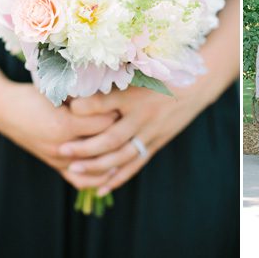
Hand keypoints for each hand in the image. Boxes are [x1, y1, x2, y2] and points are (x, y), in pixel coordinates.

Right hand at [0, 81, 118, 183]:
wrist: (6, 110)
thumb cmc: (34, 95)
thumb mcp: (59, 91)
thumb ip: (84, 97)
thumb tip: (112, 93)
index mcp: (65, 125)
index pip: (105, 123)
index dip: (118, 112)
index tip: (126, 104)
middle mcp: (62, 146)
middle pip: (104, 144)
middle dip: (120, 133)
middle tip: (128, 122)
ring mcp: (59, 159)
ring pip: (96, 166)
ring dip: (113, 156)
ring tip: (125, 143)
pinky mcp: (55, 166)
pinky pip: (81, 180)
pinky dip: (97, 177)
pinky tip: (111, 169)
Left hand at [59, 86, 203, 195]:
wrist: (196, 86)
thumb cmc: (162, 75)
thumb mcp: (139, 72)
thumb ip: (113, 78)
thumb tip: (81, 83)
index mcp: (135, 95)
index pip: (104, 103)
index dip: (83, 107)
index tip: (64, 107)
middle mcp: (143, 116)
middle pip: (110, 137)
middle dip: (85, 146)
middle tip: (62, 150)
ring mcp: (151, 132)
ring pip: (122, 155)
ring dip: (97, 165)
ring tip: (74, 169)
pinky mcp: (156, 143)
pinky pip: (135, 164)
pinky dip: (118, 177)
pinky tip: (101, 187)